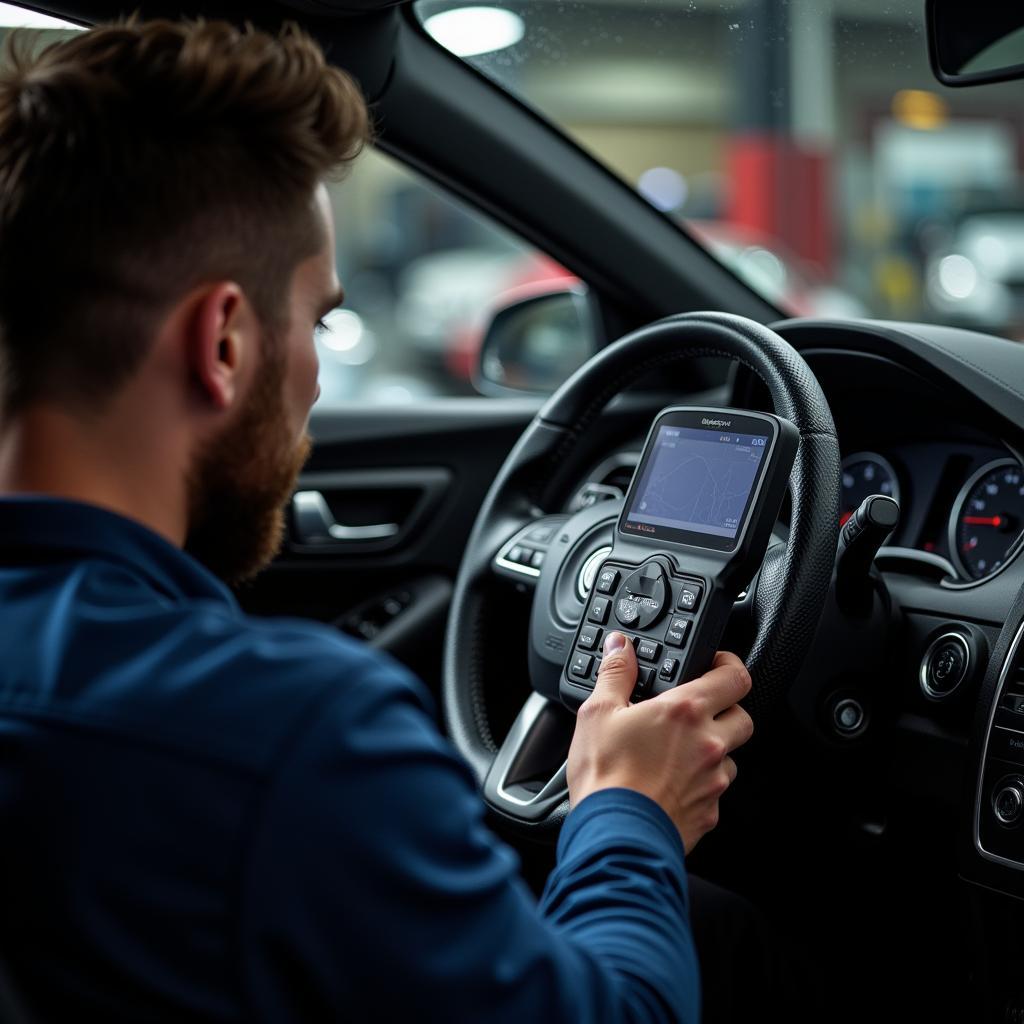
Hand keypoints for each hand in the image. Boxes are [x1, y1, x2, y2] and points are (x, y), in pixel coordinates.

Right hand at [567, 631, 753, 853]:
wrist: (615, 836)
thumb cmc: (607, 776)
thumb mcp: (598, 713)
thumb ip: (615, 673)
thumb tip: (620, 648)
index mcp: (685, 711)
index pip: (734, 676)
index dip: (729, 664)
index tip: (715, 664)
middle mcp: (709, 743)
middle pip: (743, 715)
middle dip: (726, 708)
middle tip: (698, 709)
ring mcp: (713, 781)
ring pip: (731, 755)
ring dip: (714, 749)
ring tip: (679, 751)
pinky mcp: (710, 812)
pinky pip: (716, 791)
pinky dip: (700, 784)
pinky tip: (672, 784)